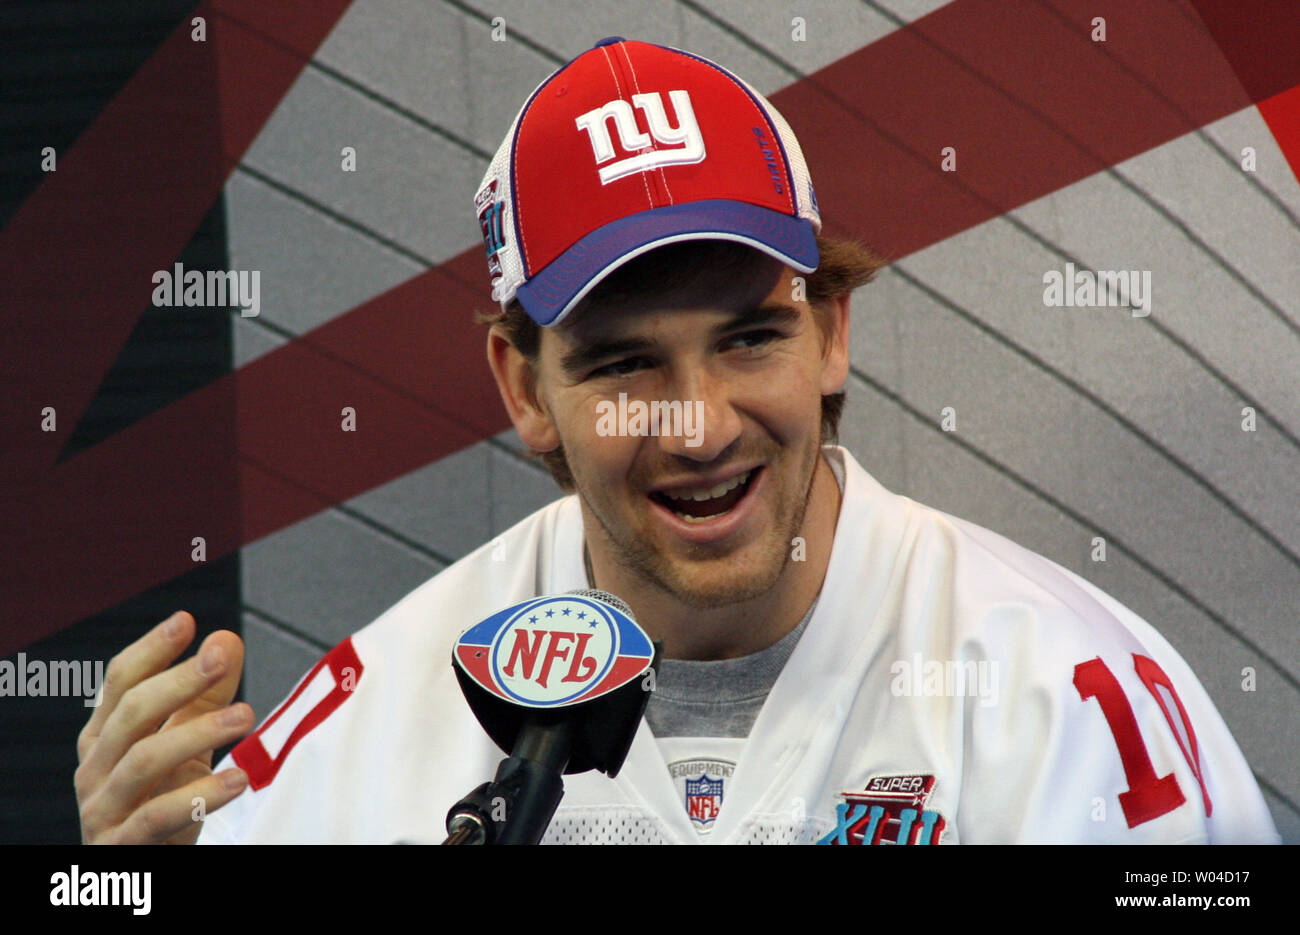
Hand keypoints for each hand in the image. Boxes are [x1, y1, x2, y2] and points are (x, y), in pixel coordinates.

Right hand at [75, 611, 252, 843]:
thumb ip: (205, 696)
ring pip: (143, 761)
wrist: (144, 867)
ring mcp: (103, 809)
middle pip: (131, 714)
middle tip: (222, 658)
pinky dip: (199, 797)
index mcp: (104, 736)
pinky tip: (239, 780)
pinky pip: (157, 818)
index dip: (151, 650)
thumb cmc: (161, 798)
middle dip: (178, 681)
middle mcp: (94, 768)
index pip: (119, 684)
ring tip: (247, 715)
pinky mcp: (122, 847)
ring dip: (197, 732)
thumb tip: (226, 639)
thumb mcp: (185, 743)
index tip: (185, 621)